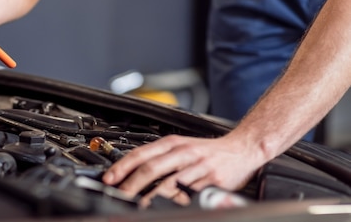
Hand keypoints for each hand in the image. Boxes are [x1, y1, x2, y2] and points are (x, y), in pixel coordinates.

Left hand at [102, 134, 260, 206]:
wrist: (241, 148)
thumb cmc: (207, 150)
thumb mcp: (181, 145)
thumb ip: (159, 156)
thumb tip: (131, 169)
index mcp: (173, 142)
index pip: (141, 153)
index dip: (123, 167)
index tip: (110, 178)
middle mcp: (183, 152)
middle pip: (151, 168)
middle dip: (132, 184)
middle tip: (120, 195)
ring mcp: (198, 166)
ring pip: (169, 183)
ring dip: (150, 196)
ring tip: (139, 205)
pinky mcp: (212, 180)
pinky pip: (190, 193)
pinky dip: (177, 202)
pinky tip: (167, 207)